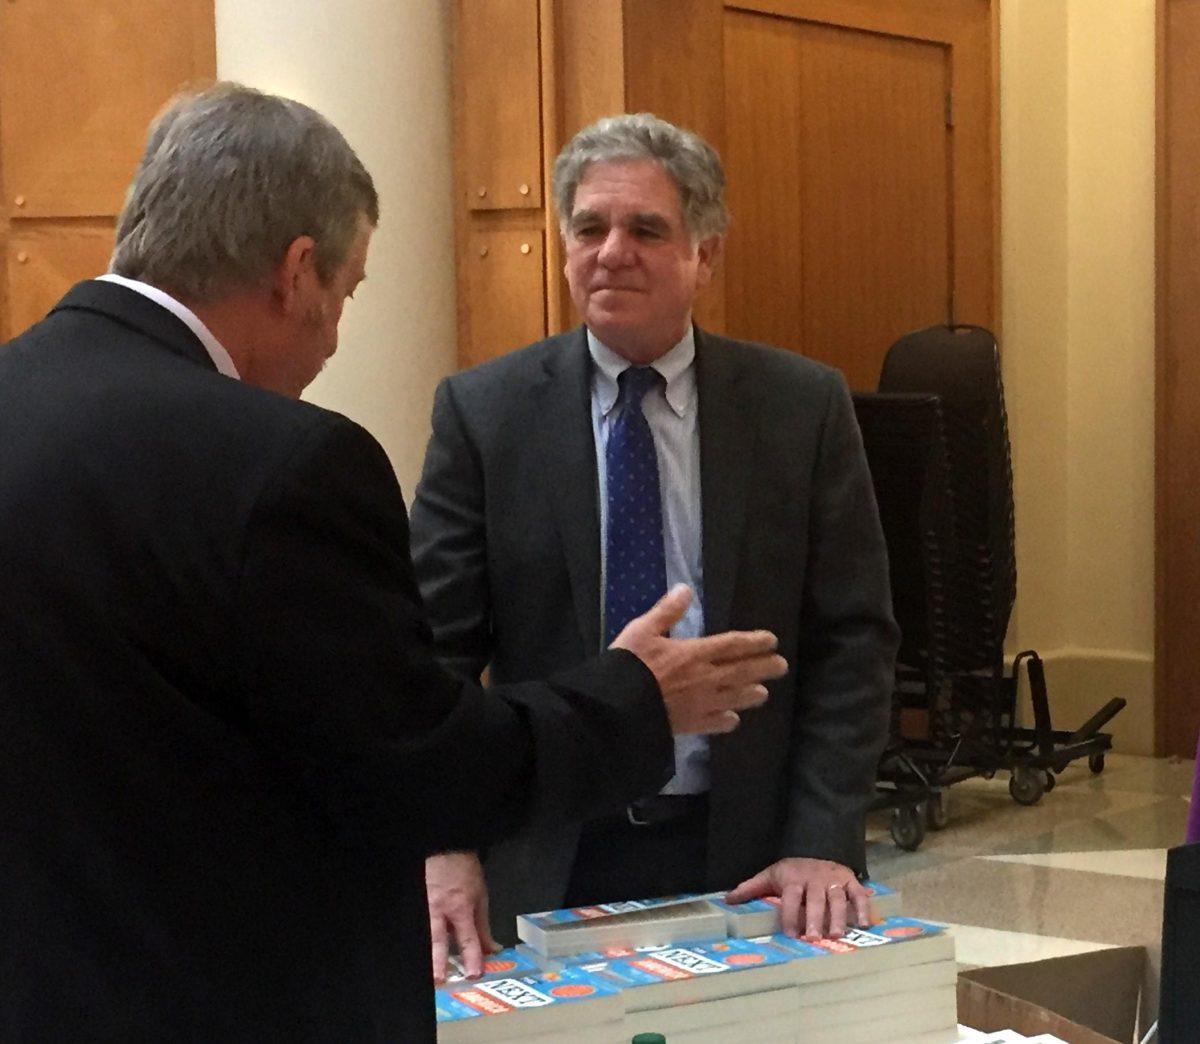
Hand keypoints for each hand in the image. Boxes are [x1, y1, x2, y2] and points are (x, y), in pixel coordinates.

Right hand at [425, 851, 498, 984]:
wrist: (444, 849)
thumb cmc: (465, 873)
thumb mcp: (480, 897)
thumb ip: (484, 927)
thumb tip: (492, 950)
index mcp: (460, 908)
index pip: (467, 938)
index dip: (472, 957)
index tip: (474, 974)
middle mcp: (440, 911)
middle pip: (438, 940)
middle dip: (438, 962)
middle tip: (439, 981)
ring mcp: (425, 908)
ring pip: (425, 936)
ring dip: (427, 955)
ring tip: (428, 975)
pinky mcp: (417, 906)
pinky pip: (421, 927)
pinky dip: (423, 942)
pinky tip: (425, 954)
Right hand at [611, 584, 786, 734]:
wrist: (619, 707)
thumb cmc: (630, 665)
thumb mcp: (643, 630)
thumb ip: (667, 611)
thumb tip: (686, 589)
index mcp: (695, 653)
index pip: (732, 645)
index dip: (754, 642)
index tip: (772, 641)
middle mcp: (706, 678)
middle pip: (742, 672)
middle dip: (764, 668)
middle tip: (782, 666)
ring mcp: (702, 704)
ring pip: (736, 698)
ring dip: (752, 694)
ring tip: (763, 692)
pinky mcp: (693, 724)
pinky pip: (718, 723)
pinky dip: (728, 720)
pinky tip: (732, 719)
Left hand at [725, 857, 868, 939]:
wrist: (818, 846)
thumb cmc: (792, 869)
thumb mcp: (770, 875)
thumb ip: (751, 887)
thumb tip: (727, 899)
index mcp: (794, 879)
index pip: (791, 898)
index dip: (790, 915)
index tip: (790, 934)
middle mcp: (814, 880)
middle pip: (814, 900)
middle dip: (814, 919)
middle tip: (815, 938)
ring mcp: (833, 880)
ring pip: (836, 899)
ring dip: (837, 917)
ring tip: (837, 935)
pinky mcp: (849, 880)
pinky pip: (858, 894)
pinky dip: (863, 908)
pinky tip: (864, 924)